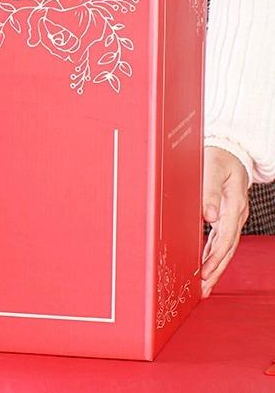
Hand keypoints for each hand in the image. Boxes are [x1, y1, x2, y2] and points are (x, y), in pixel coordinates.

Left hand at [200, 146, 249, 297]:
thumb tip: (208, 215)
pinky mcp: (228, 215)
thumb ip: (209, 190)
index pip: (225, 238)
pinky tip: (207, 264)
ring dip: (215, 266)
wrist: (230, 149)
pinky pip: (222, 239)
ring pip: (225, 247)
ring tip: (204, 285)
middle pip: (227, 249)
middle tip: (203, 290)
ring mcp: (233, 215)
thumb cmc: (219, 156)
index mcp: (234, 203)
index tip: (204, 273)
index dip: (215, 258)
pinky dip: (215, 253)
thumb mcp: (212, 167)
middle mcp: (236, 213)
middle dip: (216, 271)